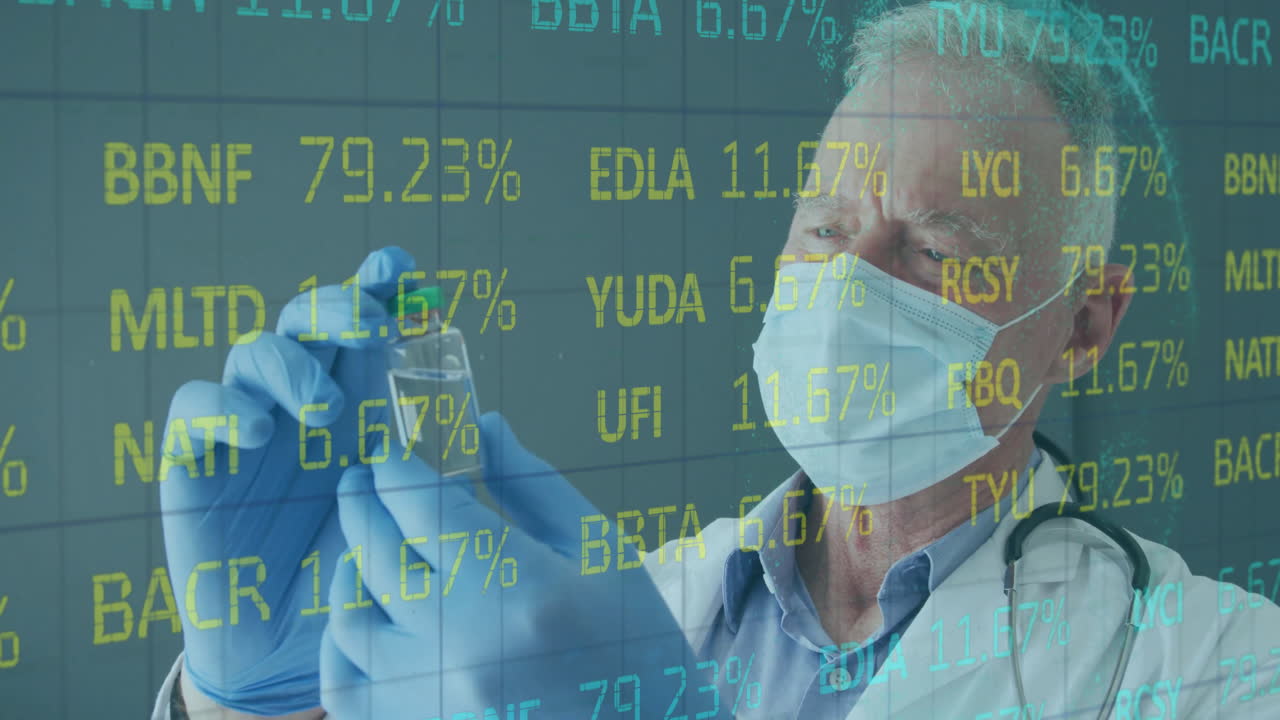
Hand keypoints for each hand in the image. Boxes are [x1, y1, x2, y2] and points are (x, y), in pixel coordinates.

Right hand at [160, 247, 415, 714]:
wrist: (289, 640)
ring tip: (326, 409)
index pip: (362, 321)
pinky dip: (224, 406)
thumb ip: (437, 467)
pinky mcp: (194, 457)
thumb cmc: (355, 567)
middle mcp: (299, 397)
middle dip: (341, 307)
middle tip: (375, 327)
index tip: (407, 274)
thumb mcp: (405, 514)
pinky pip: (194, 406)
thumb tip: (487, 419)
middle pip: (308, 318)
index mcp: (355, 397)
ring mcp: (245, 422)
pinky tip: (259, 428)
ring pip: (254, 351)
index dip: (379, 285)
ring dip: (293, 365)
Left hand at [319, 412, 694, 719]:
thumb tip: (478, 428)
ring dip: (349, 571)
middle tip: (365, 481)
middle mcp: (465, 641)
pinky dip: (338, 648)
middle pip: (377, 554)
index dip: (395, 470)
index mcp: (518, 584)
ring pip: (350, 620)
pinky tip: (360, 619)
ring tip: (366, 548)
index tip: (390, 454)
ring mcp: (435, 694)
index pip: (421, 506)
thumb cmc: (631, 634)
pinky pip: (344, 689)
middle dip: (363, 503)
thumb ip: (529, 482)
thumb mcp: (597, 545)